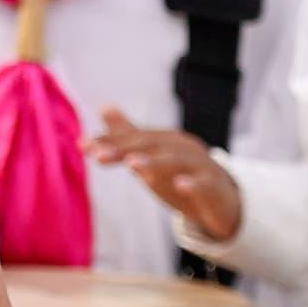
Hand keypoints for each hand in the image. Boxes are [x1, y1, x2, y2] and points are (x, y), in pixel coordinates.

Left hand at [92, 107, 241, 242]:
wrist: (223, 200)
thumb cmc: (183, 174)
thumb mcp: (153, 156)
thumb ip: (129, 136)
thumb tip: (104, 106)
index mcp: (165, 141)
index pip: (133, 138)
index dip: (109, 141)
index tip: (83, 146)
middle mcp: (182, 148)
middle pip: (151, 145)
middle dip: (124, 149)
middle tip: (98, 155)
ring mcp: (200, 166)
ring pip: (176, 161)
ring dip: (154, 162)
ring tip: (133, 165)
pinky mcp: (214, 187)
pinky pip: (204, 184)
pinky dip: (192, 184)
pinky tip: (179, 185)